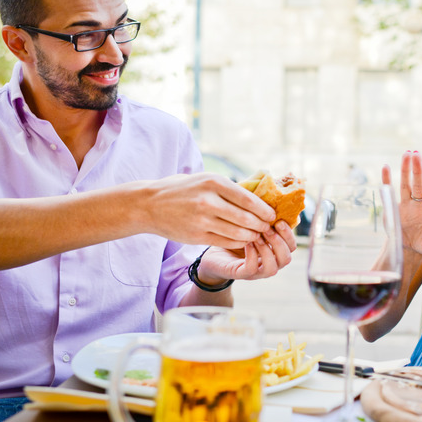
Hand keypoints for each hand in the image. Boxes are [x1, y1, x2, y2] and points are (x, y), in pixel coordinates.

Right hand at [141, 173, 275, 248]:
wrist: (149, 204)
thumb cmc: (181, 189)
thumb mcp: (204, 179)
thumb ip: (227, 187)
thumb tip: (257, 195)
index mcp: (213, 182)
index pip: (248, 198)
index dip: (264, 209)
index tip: (272, 214)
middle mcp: (208, 201)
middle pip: (246, 218)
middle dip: (261, 225)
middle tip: (268, 227)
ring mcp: (202, 220)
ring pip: (238, 233)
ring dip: (252, 236)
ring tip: (257, 235)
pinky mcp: (197, 236)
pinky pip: (226, 242)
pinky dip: (238, 242)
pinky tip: (243, 240)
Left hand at [197, 220, 297, 282]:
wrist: (212, 256)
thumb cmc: (231, 236)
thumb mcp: (248, 224)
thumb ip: (259, 215)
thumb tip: (267, 192)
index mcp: (274, 251)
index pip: (292, 246)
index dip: (289, 234)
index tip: (279, 220)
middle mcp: (269, 263)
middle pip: (287, 258)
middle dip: (280, 242)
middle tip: (268, 228)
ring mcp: (256, 272)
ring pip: (273, 268)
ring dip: (267, 250)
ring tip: (257, 236)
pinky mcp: (241, 274)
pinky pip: (252, 269)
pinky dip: (251, 255)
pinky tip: (246, 243)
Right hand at [383, 151, 421, 255]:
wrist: (409, 247)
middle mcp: (419, 205)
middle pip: (418, 185)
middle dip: (417, 170)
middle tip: (416, 154)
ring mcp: (407, 204)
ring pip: (406, 185)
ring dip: (406, 169)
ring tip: (407, 153)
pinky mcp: (394, 207)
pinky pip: (390, 192)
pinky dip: (387, 180)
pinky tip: (385, 167)